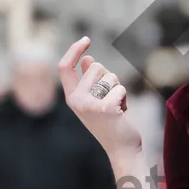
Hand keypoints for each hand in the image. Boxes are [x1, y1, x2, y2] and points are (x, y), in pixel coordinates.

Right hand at [58, 37, 144, 158]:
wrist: (121, 148)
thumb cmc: (110, 122)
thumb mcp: (96, 99)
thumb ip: (90, 81)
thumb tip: (89, 59)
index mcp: (71, 97)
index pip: (64, 67)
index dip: (74, 50)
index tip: (86, 40)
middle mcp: (75, 100)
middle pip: (94, 67)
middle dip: (108, 77)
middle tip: (111, 98)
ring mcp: (88, 104)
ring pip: (109, 76)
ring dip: (117, 88)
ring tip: (116, 106)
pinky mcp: (104, 108)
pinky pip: (120, 88)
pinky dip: (125, 97)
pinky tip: (122, 112)